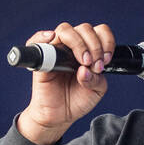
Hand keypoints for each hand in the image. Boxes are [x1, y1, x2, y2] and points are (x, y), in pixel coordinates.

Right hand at [16, 22, 113, 144]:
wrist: (60, 116)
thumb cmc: (77, 100)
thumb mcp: (96, 90)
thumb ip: (97, 78)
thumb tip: (84, 69)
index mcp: (89, 51)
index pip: (99, 32)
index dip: (106, 42)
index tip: (106, 60)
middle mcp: (73, 47)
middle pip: (84, 29)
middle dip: (94, 46)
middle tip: (94, 65)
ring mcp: (57, 51)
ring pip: (65, 30)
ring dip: (78, 43)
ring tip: (83, 63)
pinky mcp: (42, 60)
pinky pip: (37, 40)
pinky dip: (43, 36)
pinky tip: (52, 38)